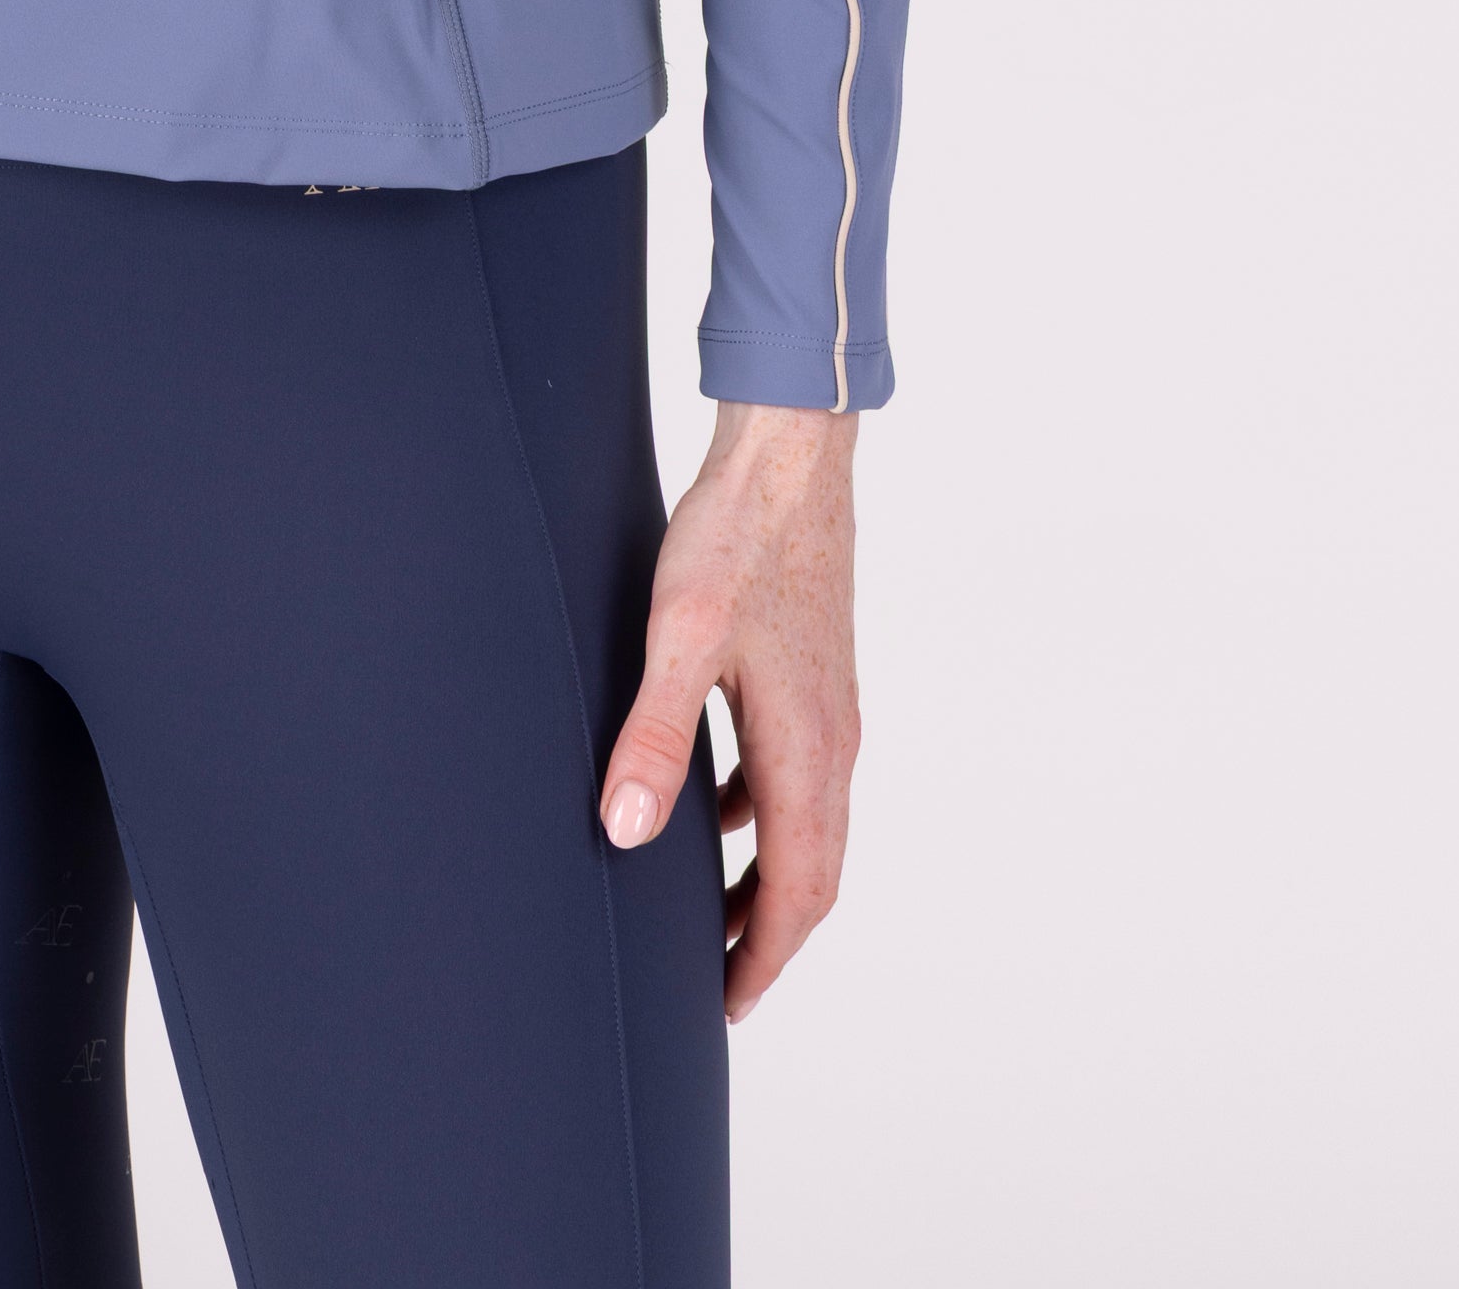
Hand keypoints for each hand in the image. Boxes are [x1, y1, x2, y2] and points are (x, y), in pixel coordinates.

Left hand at [594, 398, 858, 1020]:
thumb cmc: (739, 535)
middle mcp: (833, 738)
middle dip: (767, 933)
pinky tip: (711, 801)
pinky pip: (794, 773)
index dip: (765, 957)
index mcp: (808, 746)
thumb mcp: (681, 636)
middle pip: (813, 869)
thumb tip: (625, 832)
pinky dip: (760, 813)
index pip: (802, 888)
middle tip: (715, 982)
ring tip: (708, 910)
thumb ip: (656, 737)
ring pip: (807, 822)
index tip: (727, 1005)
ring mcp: (829, 705)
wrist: (790, 452)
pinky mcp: (813, 674)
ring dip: (765, 875)